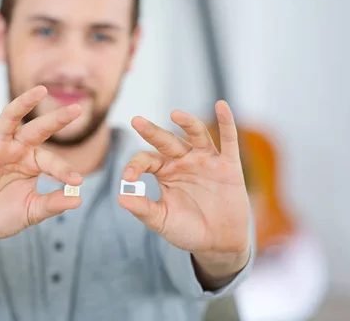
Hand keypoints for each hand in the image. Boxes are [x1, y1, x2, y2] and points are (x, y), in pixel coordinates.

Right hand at [0, 84, 83, 263]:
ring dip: (24, 104)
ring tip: (40, 90)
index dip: (63, 171)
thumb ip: (52, 204)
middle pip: (37, 129)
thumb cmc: (3, 216)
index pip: (52, 161)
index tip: (76, 182)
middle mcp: (16, 150)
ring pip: (9, 120)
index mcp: (32, 162)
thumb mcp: (32, 211)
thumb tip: (77, 200)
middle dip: (56, 120)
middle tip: (77, 109)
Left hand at [118, 101, 250, 274]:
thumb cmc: (187, 229)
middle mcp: (183, 161)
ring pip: (196, 134)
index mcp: (164, 171)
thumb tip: (120, 196)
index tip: (128, 178)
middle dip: (152, 131)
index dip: (135, 165)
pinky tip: (221, 105)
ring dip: (187, 123)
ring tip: (175, 114)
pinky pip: (228, 140)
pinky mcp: (228, 166)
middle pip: (167, 141)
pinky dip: (227, 122)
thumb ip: (143, 209)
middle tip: (136, 121)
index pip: (146, 159)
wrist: (218, 243)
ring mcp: (206, 160)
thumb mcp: (162, 221)